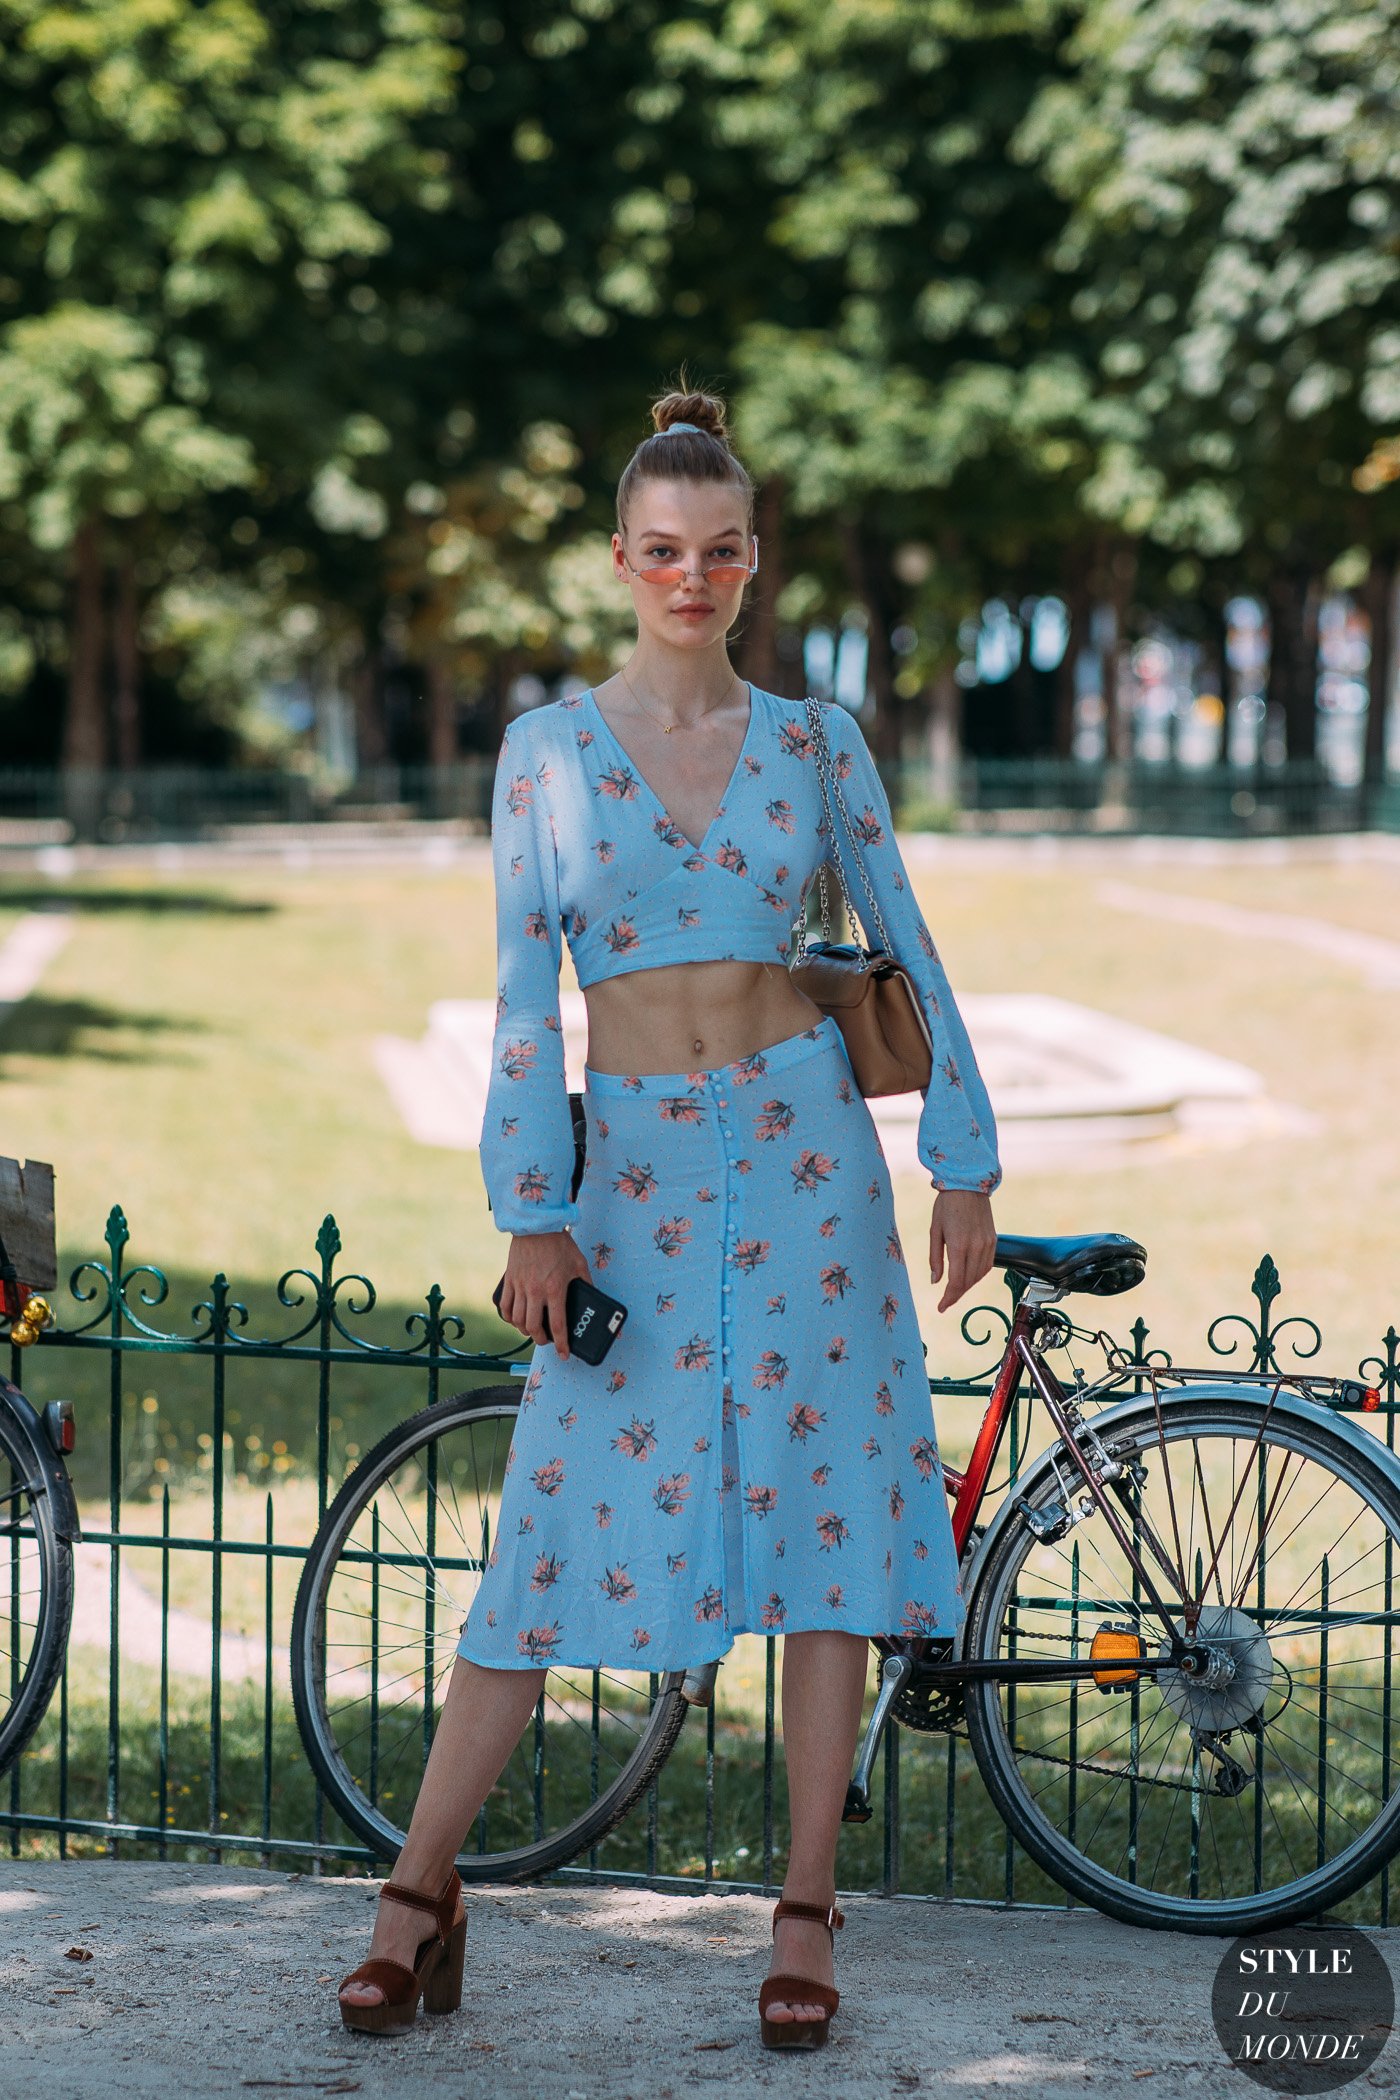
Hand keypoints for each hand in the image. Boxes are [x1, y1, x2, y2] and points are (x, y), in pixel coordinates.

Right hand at [498, 1231, 592, 1358]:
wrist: (536, 1226)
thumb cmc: (559, 1244)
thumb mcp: (579, 1264)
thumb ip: (586, 1283)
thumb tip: (592, 1298)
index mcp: (555, 1289)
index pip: (558, 1325)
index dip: (561, 1344)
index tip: (564, 1354)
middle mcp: (535, 1291)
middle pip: (534, 1327)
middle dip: (541, 1340)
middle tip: (547, 1341)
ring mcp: (520, 1286)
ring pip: (517, 1320)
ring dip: (525, 1331)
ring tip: (532, 1331)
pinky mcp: (509, 1280)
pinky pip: (505, 1306)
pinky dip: (509, 1317)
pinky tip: (516, 1319)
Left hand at [928, 1190, 996, 1313]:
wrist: (968, 1185)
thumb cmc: (946, 1205)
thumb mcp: (935, 1231)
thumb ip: (935, 1258)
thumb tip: (935, 1282)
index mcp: (958, 1245)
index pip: (956, 1281)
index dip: (948, 1298)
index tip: (941, 1307)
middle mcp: (976, 1247)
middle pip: (968, 1282)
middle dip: (956, 1294)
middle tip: (945, 1301)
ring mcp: (987, 1244)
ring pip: (979, 1276)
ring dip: (967, 1286)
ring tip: (955, 1290)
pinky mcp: (993, 1241)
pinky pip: (987, 1266)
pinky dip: (978, 1275)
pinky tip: (968, 1276)